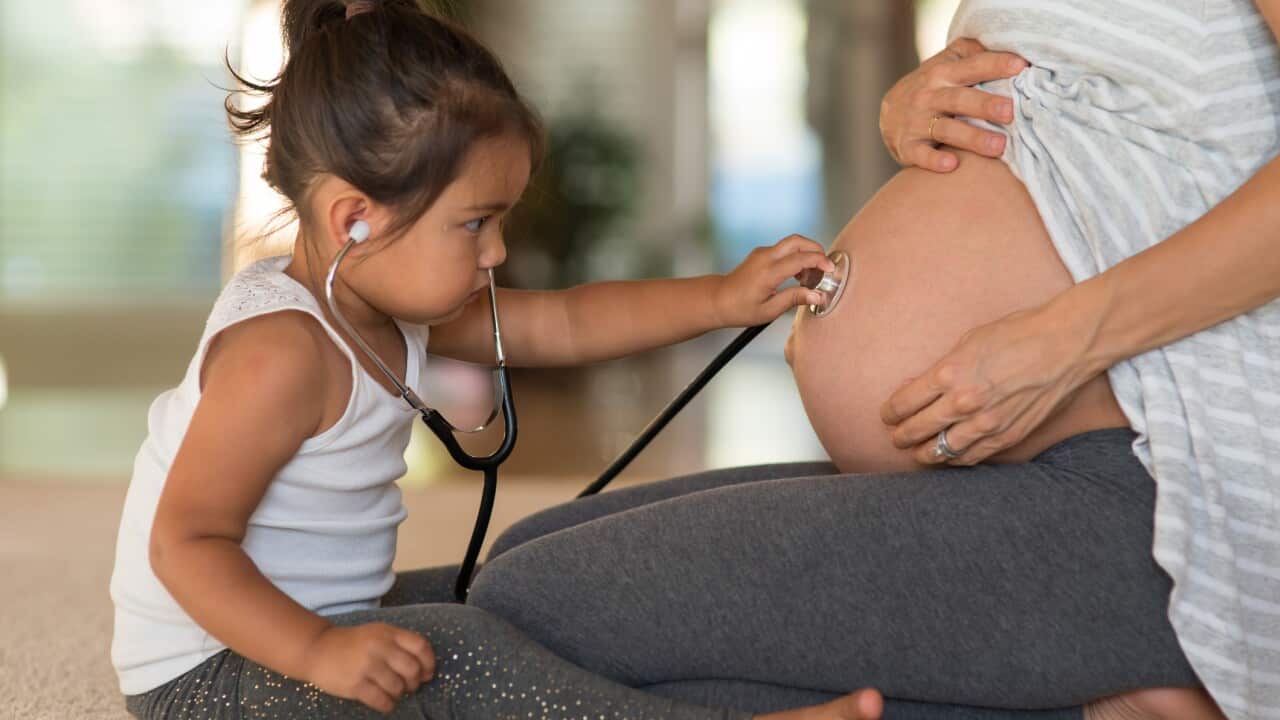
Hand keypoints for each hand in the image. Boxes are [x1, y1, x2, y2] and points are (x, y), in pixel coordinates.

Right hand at [302, 623, 435, 713]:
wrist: (317, 649)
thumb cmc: (354, 644)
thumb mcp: (378, 633)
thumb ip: (401, 645)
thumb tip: (425, 670)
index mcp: (388, 632)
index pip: (420, 646)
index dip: (429, 662)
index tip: (427, 673)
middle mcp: (379, 647)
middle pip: (412, 669)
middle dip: (414, 682)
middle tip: (408, 686)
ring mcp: (366, 666)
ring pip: (398, 687)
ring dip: (399, 694)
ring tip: (392, 691)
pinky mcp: (355, 684)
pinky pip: (382, 701)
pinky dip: (388, 705)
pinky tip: (384, 701)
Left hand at [714, 234, 835, 326]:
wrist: (718, 299)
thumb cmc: (740, 308)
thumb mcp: (769, 310)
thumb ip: (794, 299)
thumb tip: (818, 296)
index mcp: (768, 272)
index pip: (801, 258)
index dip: (820, 261)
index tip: (831, 270)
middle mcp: (765, 257)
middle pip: (798, 241)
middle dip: (816, 250)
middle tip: (824, 267)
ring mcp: (762, 253)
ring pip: (792, 243)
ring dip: (806, 254)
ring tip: (810, 277)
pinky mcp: (761, 253)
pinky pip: (784, 249)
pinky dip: (796, 256)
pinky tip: (798, 275)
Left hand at [879, 302, 1100, 465]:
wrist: (1065, 345)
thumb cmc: (1017, 334)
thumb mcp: (968, 342)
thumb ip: (941, 369)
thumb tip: (918, 388)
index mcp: (949, 373)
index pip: (904, 403)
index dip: (890, 412)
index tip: (888, 415)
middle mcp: (963, 401)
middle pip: (916, 429)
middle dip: (901, 435)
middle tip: (896, 436)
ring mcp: (986, 422)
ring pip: (940, 450)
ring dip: (923, 452)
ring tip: (917, 451)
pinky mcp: (1007, 436)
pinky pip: (971, 457)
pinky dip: (954, 459)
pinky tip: (948, 455)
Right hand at [880, 38, 1028, 172]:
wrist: (889, 115)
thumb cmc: (931, 88)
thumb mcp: (945, 63)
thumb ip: (973, 53)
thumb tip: (1010, 45)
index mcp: (943, 73)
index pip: (972, 66)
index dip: (995, 65)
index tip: (1020, 66)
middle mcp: (929, 96)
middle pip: (959, 99)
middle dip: (985, 105)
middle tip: (1010, 112)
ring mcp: (916, 122)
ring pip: (945, 129)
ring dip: (972, 137)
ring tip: (998, 145)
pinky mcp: (907, 146)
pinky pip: (920, 154)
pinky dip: (934, 160)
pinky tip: (951, 165)